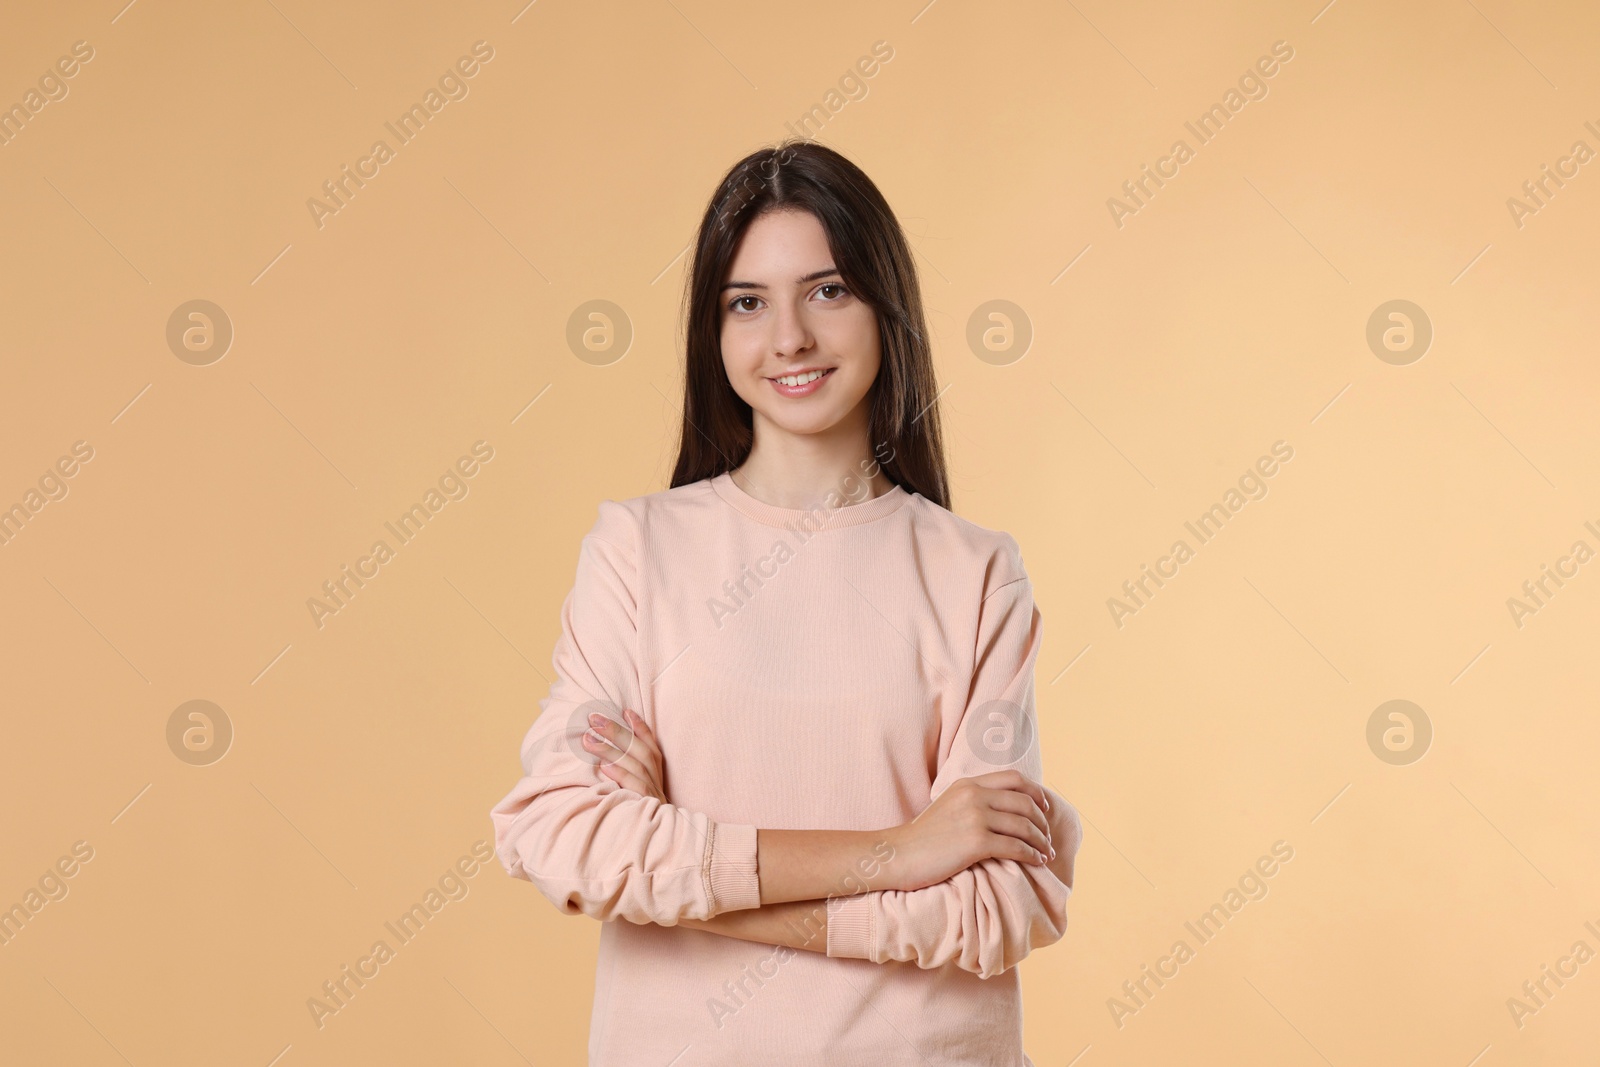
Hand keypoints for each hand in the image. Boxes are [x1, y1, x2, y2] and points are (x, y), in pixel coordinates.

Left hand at [581, 708, 665, 802]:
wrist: (653, 847)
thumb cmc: (634, 810)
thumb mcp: (631, 786)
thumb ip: (624, 767)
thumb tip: (600, 747)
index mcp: (656, 771)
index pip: (650, 744)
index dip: (639, 727)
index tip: (625, 711)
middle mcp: (657, 778)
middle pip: (641, 750)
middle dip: (617, 732)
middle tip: (594, 720)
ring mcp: (654, 792)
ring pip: (636, 765)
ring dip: (612, 751)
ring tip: (589, 740)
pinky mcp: (647, 804)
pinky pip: (637, 786)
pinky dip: (622, 774)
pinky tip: (604, 766)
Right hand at [882, 771, 1053, 891]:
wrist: (898, 855)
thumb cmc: (923, 839)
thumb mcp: (948, 806)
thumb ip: (973, 801)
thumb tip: (1003, 810)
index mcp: (968, 784)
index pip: (1014, 778)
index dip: (1036, 793)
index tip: (1045, 808)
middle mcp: (974, 795)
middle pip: (1025, 802)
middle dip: (1043, 822)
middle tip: (1048, 839)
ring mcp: (975, 817)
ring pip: (1024, 825)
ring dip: (1041, 841)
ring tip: (1046, 854)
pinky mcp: (975, 842)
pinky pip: (1016, 847)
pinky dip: (1031, 855)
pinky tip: (1036, 862)